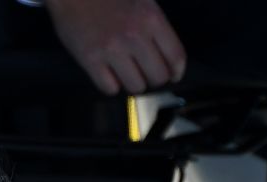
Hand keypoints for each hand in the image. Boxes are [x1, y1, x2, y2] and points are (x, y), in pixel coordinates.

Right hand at [45, 0, 186, 95]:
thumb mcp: (142, 2)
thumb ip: (155, 27)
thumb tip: (166, 57)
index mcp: (151, 19)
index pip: (176, 56)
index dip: (176, 71)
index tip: (172, 76)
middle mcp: (135, 36)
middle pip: (157, 76)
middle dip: (153, 79)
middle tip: (145, 74)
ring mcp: (112, 50)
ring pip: (135, 86)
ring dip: (132, 83)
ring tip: (125, 74)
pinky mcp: (90, 60)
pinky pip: (109, 88)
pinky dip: (111, 85)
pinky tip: (108, 75)